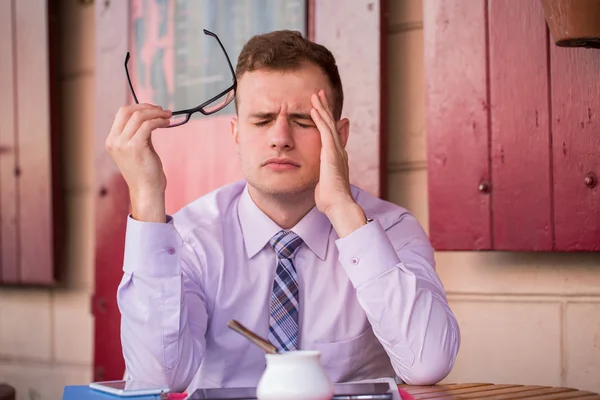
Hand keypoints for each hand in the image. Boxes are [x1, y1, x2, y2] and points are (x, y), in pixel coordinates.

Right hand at [105, 103, 171, 221]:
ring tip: (168, 116)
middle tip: (162, 111)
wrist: (146, 190)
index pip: (122, 113)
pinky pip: (148, 125)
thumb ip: (139, 133)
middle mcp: (115, 141)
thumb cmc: (145, 172)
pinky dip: (159, 121)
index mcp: (112, 140)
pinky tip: (167, 123)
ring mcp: (123, 144)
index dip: (139, 107)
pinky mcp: (136, 147)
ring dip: (156, 113)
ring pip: (139, 116)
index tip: (154, 109)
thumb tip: (150, 117)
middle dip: (147, 107)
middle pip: (128, 111)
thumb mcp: (137, 149)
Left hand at [310, 90, 365, 236]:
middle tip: (321, 95)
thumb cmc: (331, 201)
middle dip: (326, 109)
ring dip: (322, 108)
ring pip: (329, 123)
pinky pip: (325, 130)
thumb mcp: (325, 185)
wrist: (339, 205)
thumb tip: (322, 180)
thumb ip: (323, 178)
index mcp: (337, 158)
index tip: (323, 111)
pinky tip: (313, 108)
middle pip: (332, 125)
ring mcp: (337, 151)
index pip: (332, 135)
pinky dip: (320, 118)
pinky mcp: (331, 152)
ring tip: (316, 95)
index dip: (328, 121)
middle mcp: (339, 151)